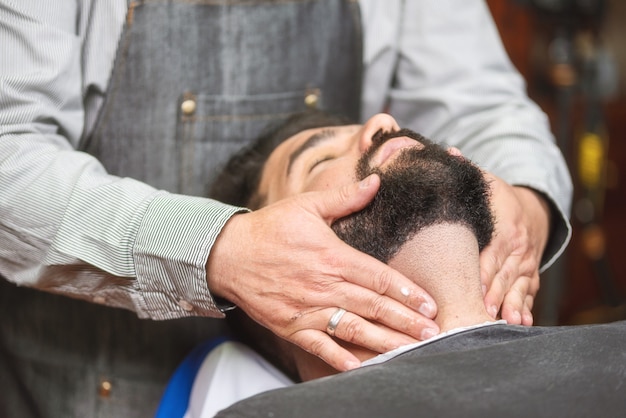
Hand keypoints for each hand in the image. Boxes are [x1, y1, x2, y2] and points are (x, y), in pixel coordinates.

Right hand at [207, 174, 438, 371]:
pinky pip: (319, 345)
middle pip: (372, 306)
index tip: (429, 304)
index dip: (406, 291)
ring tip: (410, 350)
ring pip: (353, 329)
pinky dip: (339, 357)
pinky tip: (360, 367)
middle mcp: (323, 285)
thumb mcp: (307, 205)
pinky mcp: (291, 325)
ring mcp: (307, 309)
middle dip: (405, 321)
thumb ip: (345, 197)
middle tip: (432, 333)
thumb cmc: (270, 228)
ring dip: (384, 341)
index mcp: (332, 256)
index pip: (377, 277)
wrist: (228, 254)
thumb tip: (376, 180)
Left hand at [480, 173, 550, 325]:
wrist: (531, 209)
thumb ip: (466, 172)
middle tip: (481, 313)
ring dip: (510, 305)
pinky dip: (525, 308)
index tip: (472, 288)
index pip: (490, 254)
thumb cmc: (497, 199)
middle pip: (502, 276)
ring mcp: (526, 265)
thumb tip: (448, 153)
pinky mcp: (530, 276)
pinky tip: (520, 323)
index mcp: (504, 229)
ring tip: (502, 321)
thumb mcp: (485, 182)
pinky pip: (529, 294)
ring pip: (518, 288)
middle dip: (492, 295)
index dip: (481, 272)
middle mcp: (518, 249)